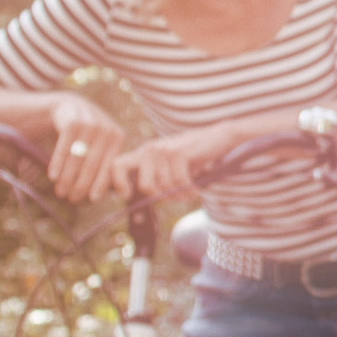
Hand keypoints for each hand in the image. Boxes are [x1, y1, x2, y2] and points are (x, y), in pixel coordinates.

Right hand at [39, 92, 132, 200]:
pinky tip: (52, 176)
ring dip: (67, 178)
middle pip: (92, 164)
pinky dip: (57, 163)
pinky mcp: (72, 122)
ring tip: (60, 192)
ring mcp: (89, 125)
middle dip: (81, 184)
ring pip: (77, 158)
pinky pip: (64, 148)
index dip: (101, 183)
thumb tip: (118, 194)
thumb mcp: (102, 144)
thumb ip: (108, 163)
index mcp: (118, 138)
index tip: (92, 199)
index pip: (109, 166)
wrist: (71, 107)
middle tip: (72, 199)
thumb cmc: (89, 135)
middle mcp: (106, 130)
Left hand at [111, 125, 228, 201]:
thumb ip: (156, 177)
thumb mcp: (170, 165)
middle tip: (177, 198)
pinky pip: (180, 183)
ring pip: (165, 186)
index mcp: (144, 153)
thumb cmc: (194, 155)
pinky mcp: (178, 153)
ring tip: (191, 193)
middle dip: (162, 196)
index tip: (127, 196)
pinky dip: (190, 191)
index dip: (117, 183)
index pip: (117, 165)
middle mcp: (150, 150)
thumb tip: (147, 199)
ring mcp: (163, 150)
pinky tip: (197, 190)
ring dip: (180, 196)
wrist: (219, 137)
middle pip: (145, 185)